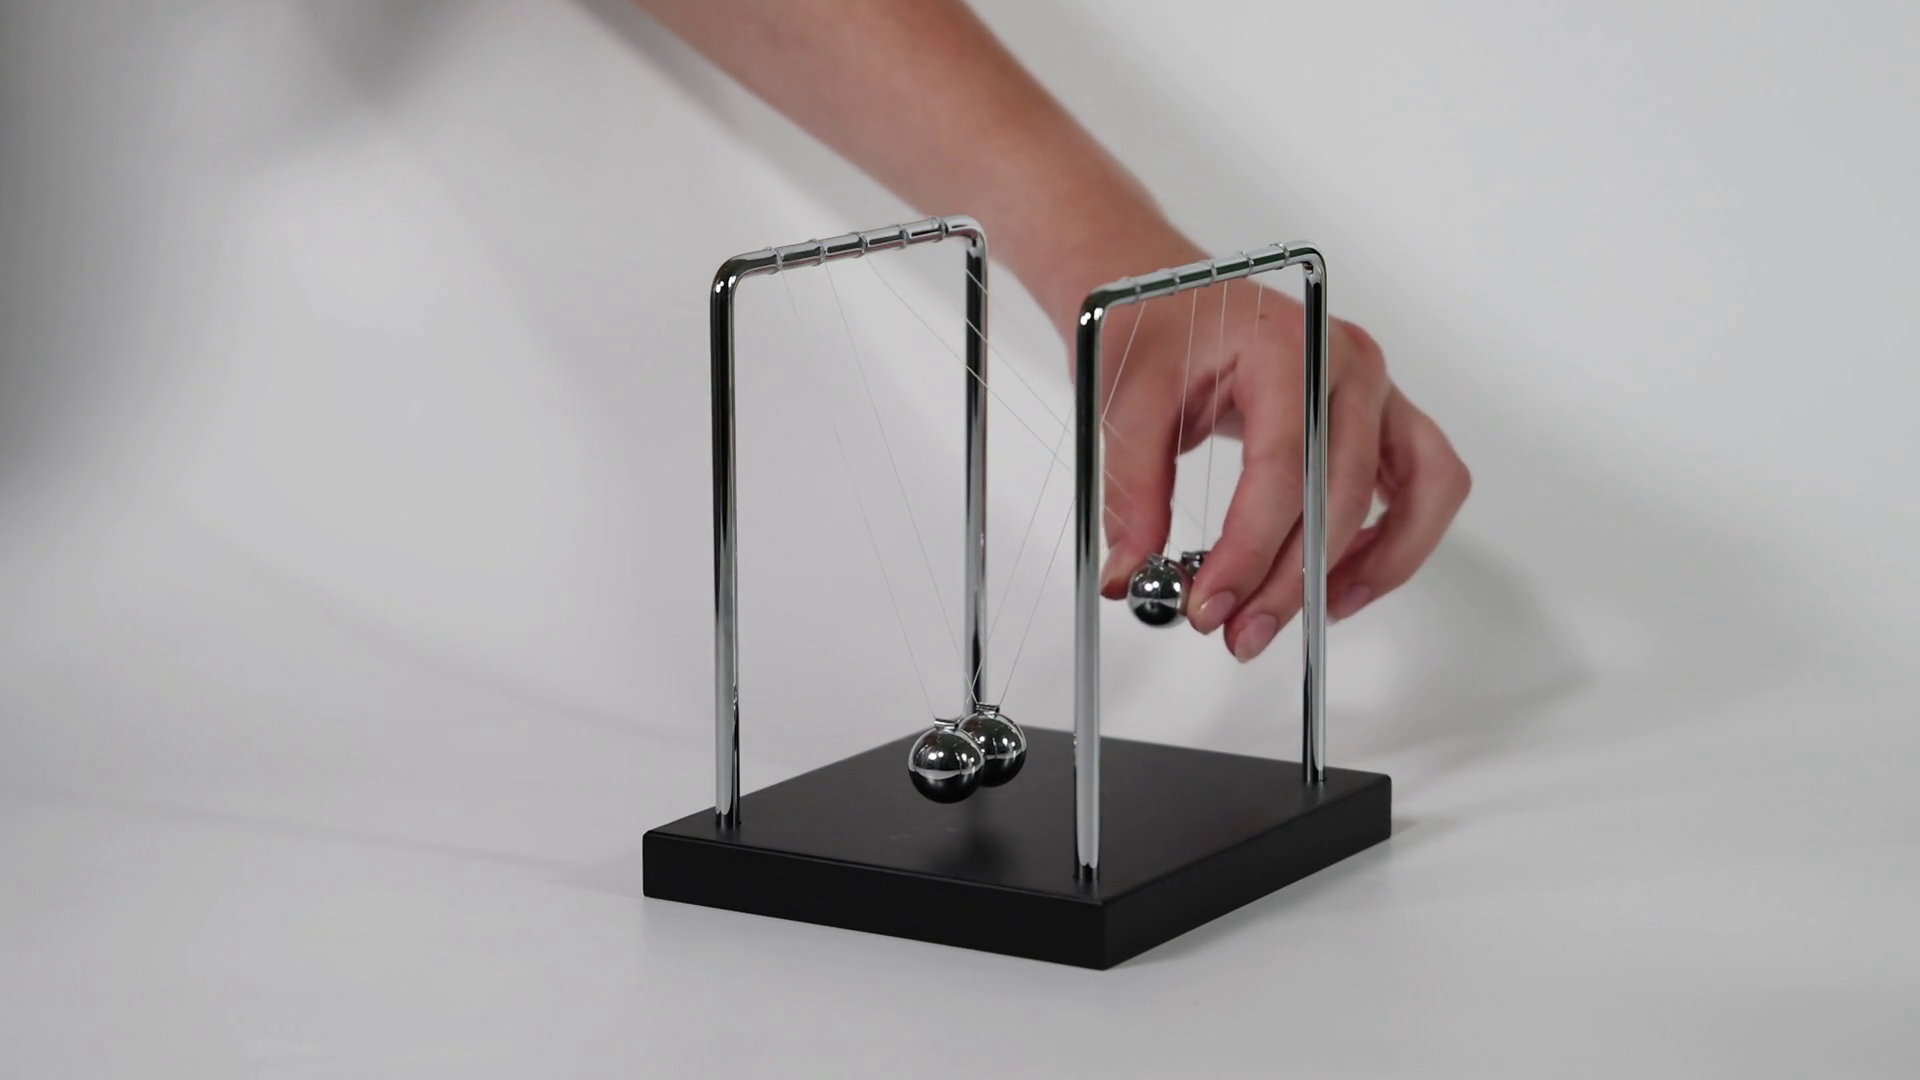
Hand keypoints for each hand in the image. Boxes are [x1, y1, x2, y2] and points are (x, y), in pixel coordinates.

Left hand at [1092, 278, 1470, 661]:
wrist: (1167, 293)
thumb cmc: (1154, 327)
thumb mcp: (1124, 402)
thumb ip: (1131, 493)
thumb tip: (1128, 577)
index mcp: (1285, 343)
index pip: (1283, 467)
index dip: (1250, 550)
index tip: (1208, 605)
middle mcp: (1347, 362)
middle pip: (1341, 495)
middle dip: (1292, 582)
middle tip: (1237, 634)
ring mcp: (1377, 388)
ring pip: (1415, 495)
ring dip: (1365, 574)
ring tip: (1298, 622)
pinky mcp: (1385, 417)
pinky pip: (1428, 488)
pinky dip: (1396, 545)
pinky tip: (1340, 588)